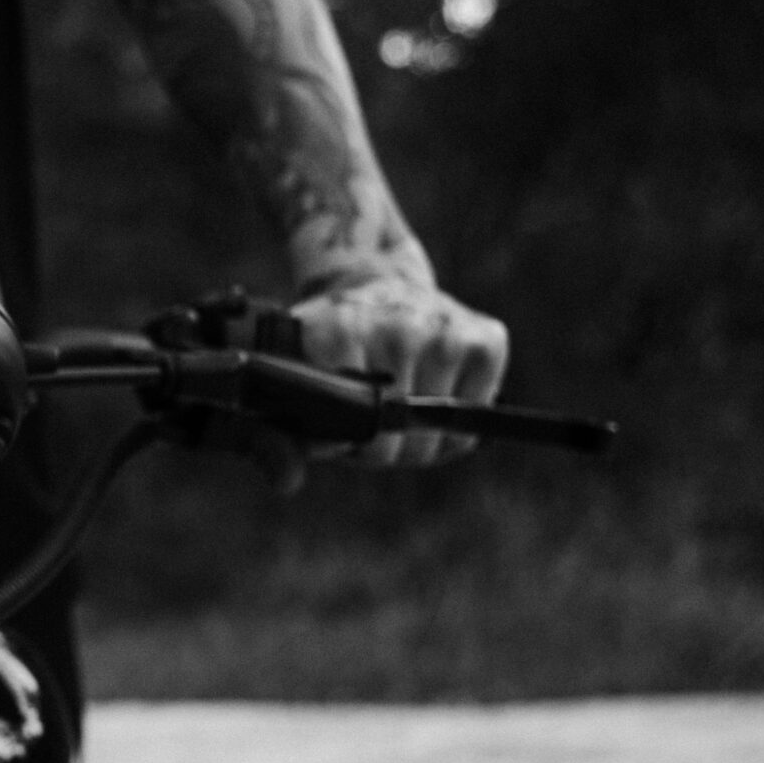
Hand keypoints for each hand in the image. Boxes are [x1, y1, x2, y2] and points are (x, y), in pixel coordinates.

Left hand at [291, 276, 509, 467]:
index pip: (348, 433)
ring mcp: (445, 328)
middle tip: (369, 419)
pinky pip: (477, 417)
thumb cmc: (328, 348)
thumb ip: (275, 438)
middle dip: (381, 448)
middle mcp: (395, 324)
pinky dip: (456, 423)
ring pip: (438, 436)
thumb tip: (287, 483)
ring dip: (418, 439)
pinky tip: (434, 393)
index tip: (340, 431)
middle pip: (396, 442)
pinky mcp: (488, 336)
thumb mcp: (291, 382)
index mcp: (336, 331)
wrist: (374, 278)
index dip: (347, 448)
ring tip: (398, 405)